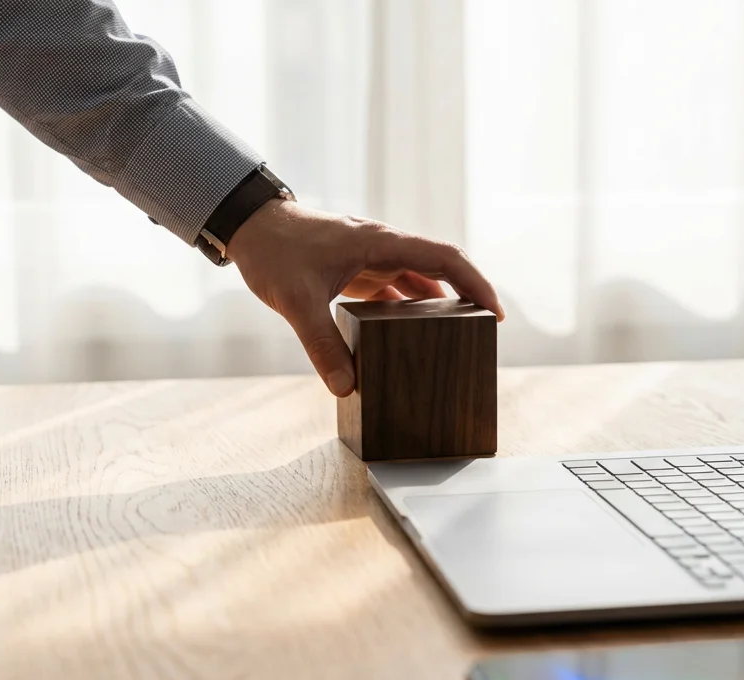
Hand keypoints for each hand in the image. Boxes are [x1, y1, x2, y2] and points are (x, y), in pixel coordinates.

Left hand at [225, 200, 504, 396]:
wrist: (250, 227)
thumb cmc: (274, 252)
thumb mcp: (296, 301)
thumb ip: (321, 345)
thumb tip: (344, 388)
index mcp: (381, 243)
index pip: (445, 258)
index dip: (475, 283)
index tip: (494, 313)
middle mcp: (384, 247)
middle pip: (441, 268)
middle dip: (467, 297)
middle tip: (483, 333)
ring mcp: (373, 257)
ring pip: (420, 279)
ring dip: (440, 305)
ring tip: (454, 339)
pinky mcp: (359, 269)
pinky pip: (397, 288)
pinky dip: (410, 309)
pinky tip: (411, 335)